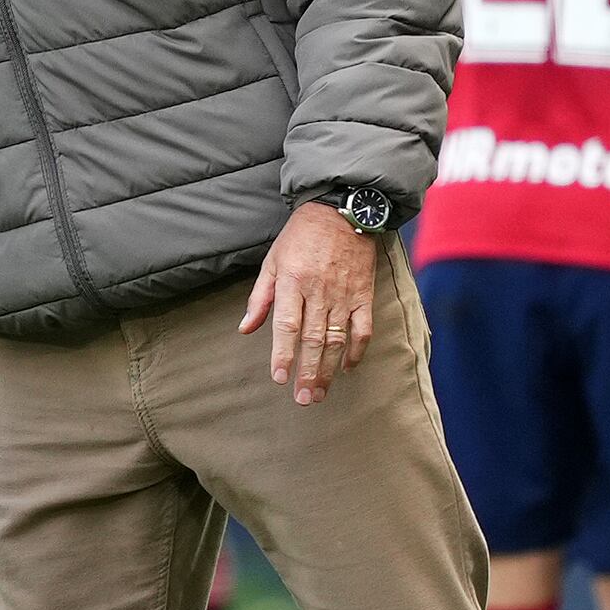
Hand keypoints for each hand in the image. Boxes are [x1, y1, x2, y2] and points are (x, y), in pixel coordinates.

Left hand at [240, 203, 379, 404]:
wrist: (343, 210)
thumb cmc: (301, 236)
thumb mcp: (273, 260)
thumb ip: (260, 297)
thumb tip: (245, 329)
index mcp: (293, 281)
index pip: (287, 325)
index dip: (283, 353)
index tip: (279, 377)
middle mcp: (320, 291)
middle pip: (313, 339)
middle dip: (308, 372)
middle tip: (303, 399)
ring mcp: (344, 295)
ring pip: (337, 339)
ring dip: (329, 369)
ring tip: (321, 393)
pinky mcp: (364, 295)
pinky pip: (362, 328)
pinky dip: (357, 350)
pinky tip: (348, 368)